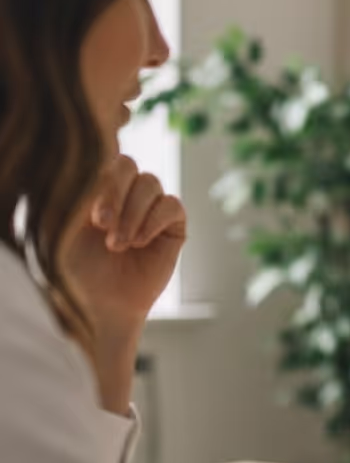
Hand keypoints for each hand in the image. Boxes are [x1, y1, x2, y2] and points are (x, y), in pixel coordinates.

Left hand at [64, 155, 185, 332]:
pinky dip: (154, 221)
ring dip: (132, 214)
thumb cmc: (75, 267)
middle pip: (127, 165)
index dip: (101, 183)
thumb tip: (98, 163)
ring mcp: (149, 207)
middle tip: (103, 225)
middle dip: (116, 194)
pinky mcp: (172, 224)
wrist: (101, 303)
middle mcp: (124, 193)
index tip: (93, 219)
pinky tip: (139, 243)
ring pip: (150, 183)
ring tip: (118, 244)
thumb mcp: (64, 225)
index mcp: (94, 187)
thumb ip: (77, 191)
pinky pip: (171, 205)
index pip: (102, 160)